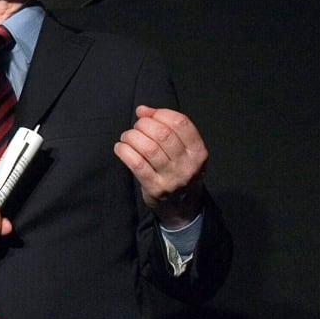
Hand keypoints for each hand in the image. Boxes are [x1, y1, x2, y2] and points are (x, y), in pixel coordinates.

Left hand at [114, 105, 207, 227]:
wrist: (183, 208)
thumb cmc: (180, 172)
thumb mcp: (185, 152)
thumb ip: (168, 129)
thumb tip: (143, 110)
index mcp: (199, 152)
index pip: (181, 123)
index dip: (160, 113)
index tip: (148, 114)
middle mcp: (188, 165)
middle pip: (163, 134)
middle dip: (144, 125)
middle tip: (136, 127)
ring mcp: (172, 178)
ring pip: (149, 148)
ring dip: (132, 137)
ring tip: (127, 136)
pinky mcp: (154, 188)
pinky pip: (136, 164)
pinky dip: (125, 151)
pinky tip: (121, 148)